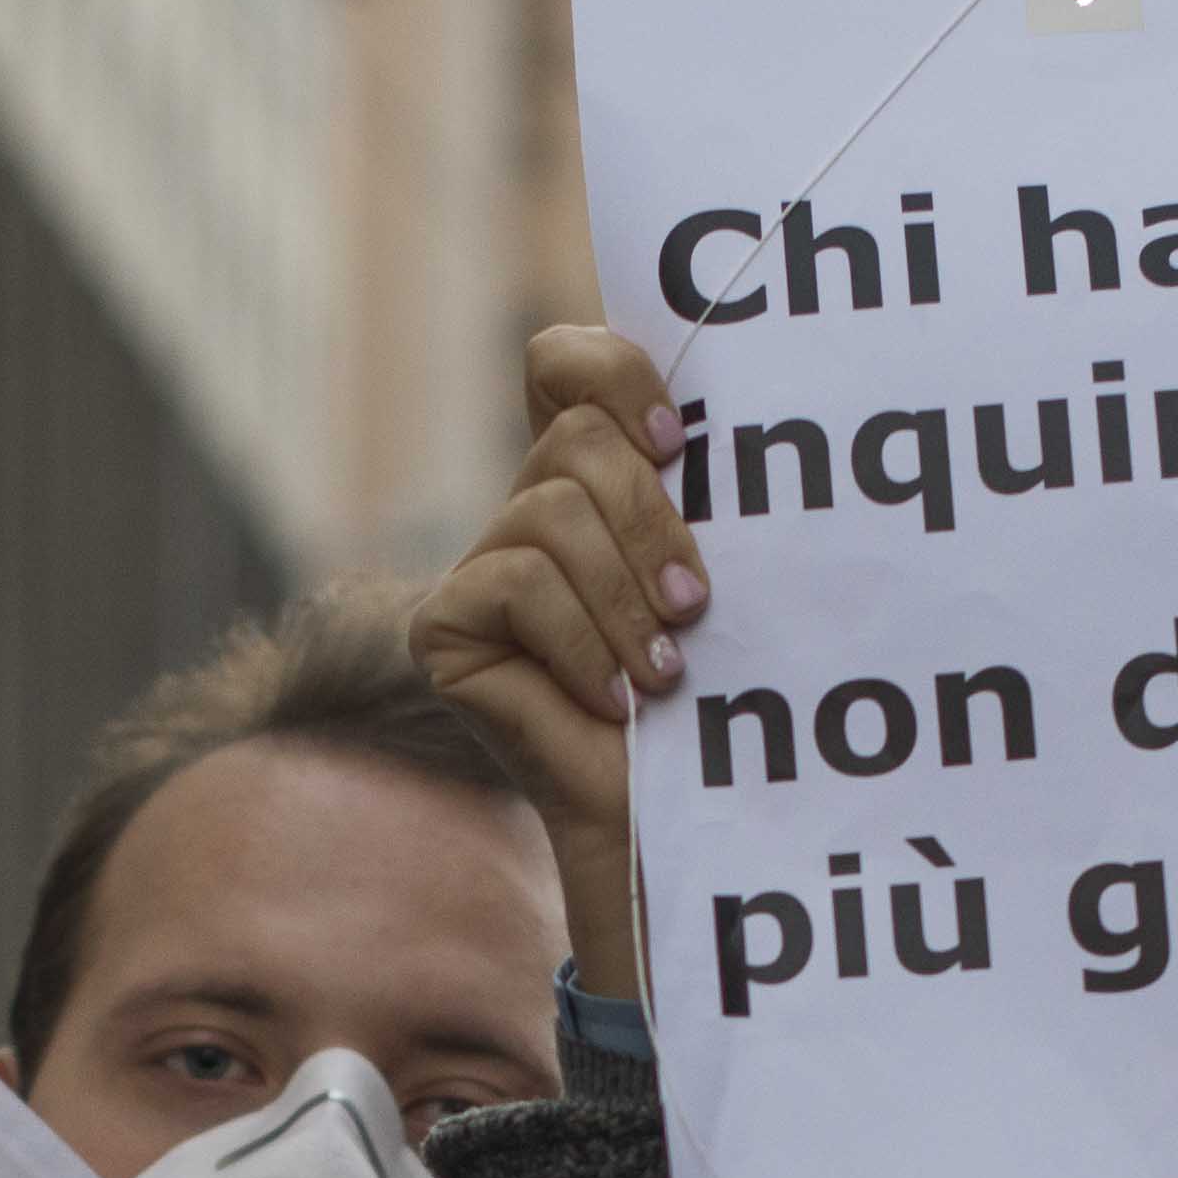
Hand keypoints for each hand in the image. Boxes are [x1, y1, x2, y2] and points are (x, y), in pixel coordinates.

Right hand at [414, 326, 696, 998]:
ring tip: (664, 668)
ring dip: (624, 597)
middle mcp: (526, 510)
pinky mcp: (443, 626)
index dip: (612, 371)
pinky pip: (517, 584)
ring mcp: (478, 568)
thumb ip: (702, 488)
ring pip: (551, 511)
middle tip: (694, 604)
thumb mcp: (722, 568)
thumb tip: (734, 411)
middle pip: (574, 439)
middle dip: (648, 519)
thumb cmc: (718, 695)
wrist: (677, 818)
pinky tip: (614, 698)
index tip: (677, 438)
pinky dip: (581, 642)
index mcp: (592, 479)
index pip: (564, 360)